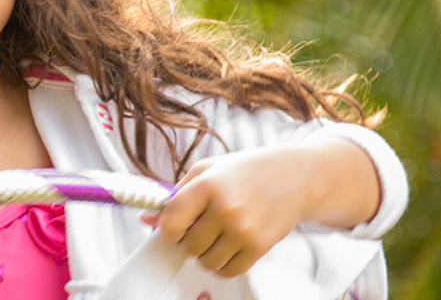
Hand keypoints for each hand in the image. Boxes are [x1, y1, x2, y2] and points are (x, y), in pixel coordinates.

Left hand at [141, 146, 308, 277]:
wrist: (293, 177)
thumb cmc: (245, 171)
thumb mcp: (206, 170)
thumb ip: (174, 195)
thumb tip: (147, 218)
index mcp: (207, 185)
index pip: (170, 223)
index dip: (168, 228)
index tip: (175, 225)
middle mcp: (225, 209)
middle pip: (188, 246)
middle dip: (188, 240)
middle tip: (200, 228)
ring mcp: (244, 230)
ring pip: (206, 262)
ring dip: (206, 253)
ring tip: (216, 234)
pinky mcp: (259, 247)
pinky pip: (228, 271)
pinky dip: (223, 264)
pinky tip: (228, 245)